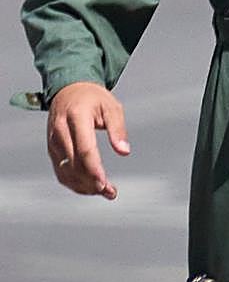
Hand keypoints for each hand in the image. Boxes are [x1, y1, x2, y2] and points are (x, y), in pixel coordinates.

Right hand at [46, 81, 127, 199]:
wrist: (69, 89)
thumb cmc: (93, 98)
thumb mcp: (112, 107)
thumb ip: (118, 129)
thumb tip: (124, 151)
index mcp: (76, 118)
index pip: (84, 149)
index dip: (94, 169)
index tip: (105, 183)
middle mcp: (60, 131)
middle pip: (74, 164)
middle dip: (91, 181)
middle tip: (110, 192)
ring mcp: (53, 141)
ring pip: (65, 171)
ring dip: (83, 186)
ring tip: (104, 192)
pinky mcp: (52, 149)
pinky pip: (60, 170)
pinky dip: (74, 182)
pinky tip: (89, 187)